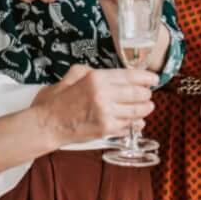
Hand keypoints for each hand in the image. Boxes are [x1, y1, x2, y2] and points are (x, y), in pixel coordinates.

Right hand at [36, 65, 158, 143]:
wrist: (46, 124)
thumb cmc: (56, 100)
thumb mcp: (73, 74)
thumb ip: (92, 71)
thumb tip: (109, 74)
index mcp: (96, 77)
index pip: (129, 76)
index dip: (145, 77)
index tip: (153, 78)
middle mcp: (103, 94)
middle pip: (136, 93)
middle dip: (146, 93)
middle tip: (149, 93)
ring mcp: (105, 113)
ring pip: (135, 111)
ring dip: (145, 109)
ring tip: (148, 107)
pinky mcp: (105, 129)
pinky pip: (127, 125)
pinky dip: (136, 123)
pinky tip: (138, 122)